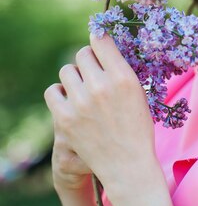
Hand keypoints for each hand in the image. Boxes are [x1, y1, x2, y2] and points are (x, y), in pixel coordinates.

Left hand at [44, 34, 156, 196]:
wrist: (127, 165)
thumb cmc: (136, 126)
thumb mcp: (137, 91)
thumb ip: (119, 68)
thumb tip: (101, 43)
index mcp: (123, 77)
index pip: (100, 40)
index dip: (99, 39)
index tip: (99, 44)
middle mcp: (100, 86)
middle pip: (82, 54)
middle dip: (88, 61)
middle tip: (94, 74)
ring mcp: (80, 103)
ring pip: (66, 70)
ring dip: (74, 77)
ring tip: (83, 90)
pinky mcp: (64, 118)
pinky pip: (52, 91)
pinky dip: (60, 93)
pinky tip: (70, 100)